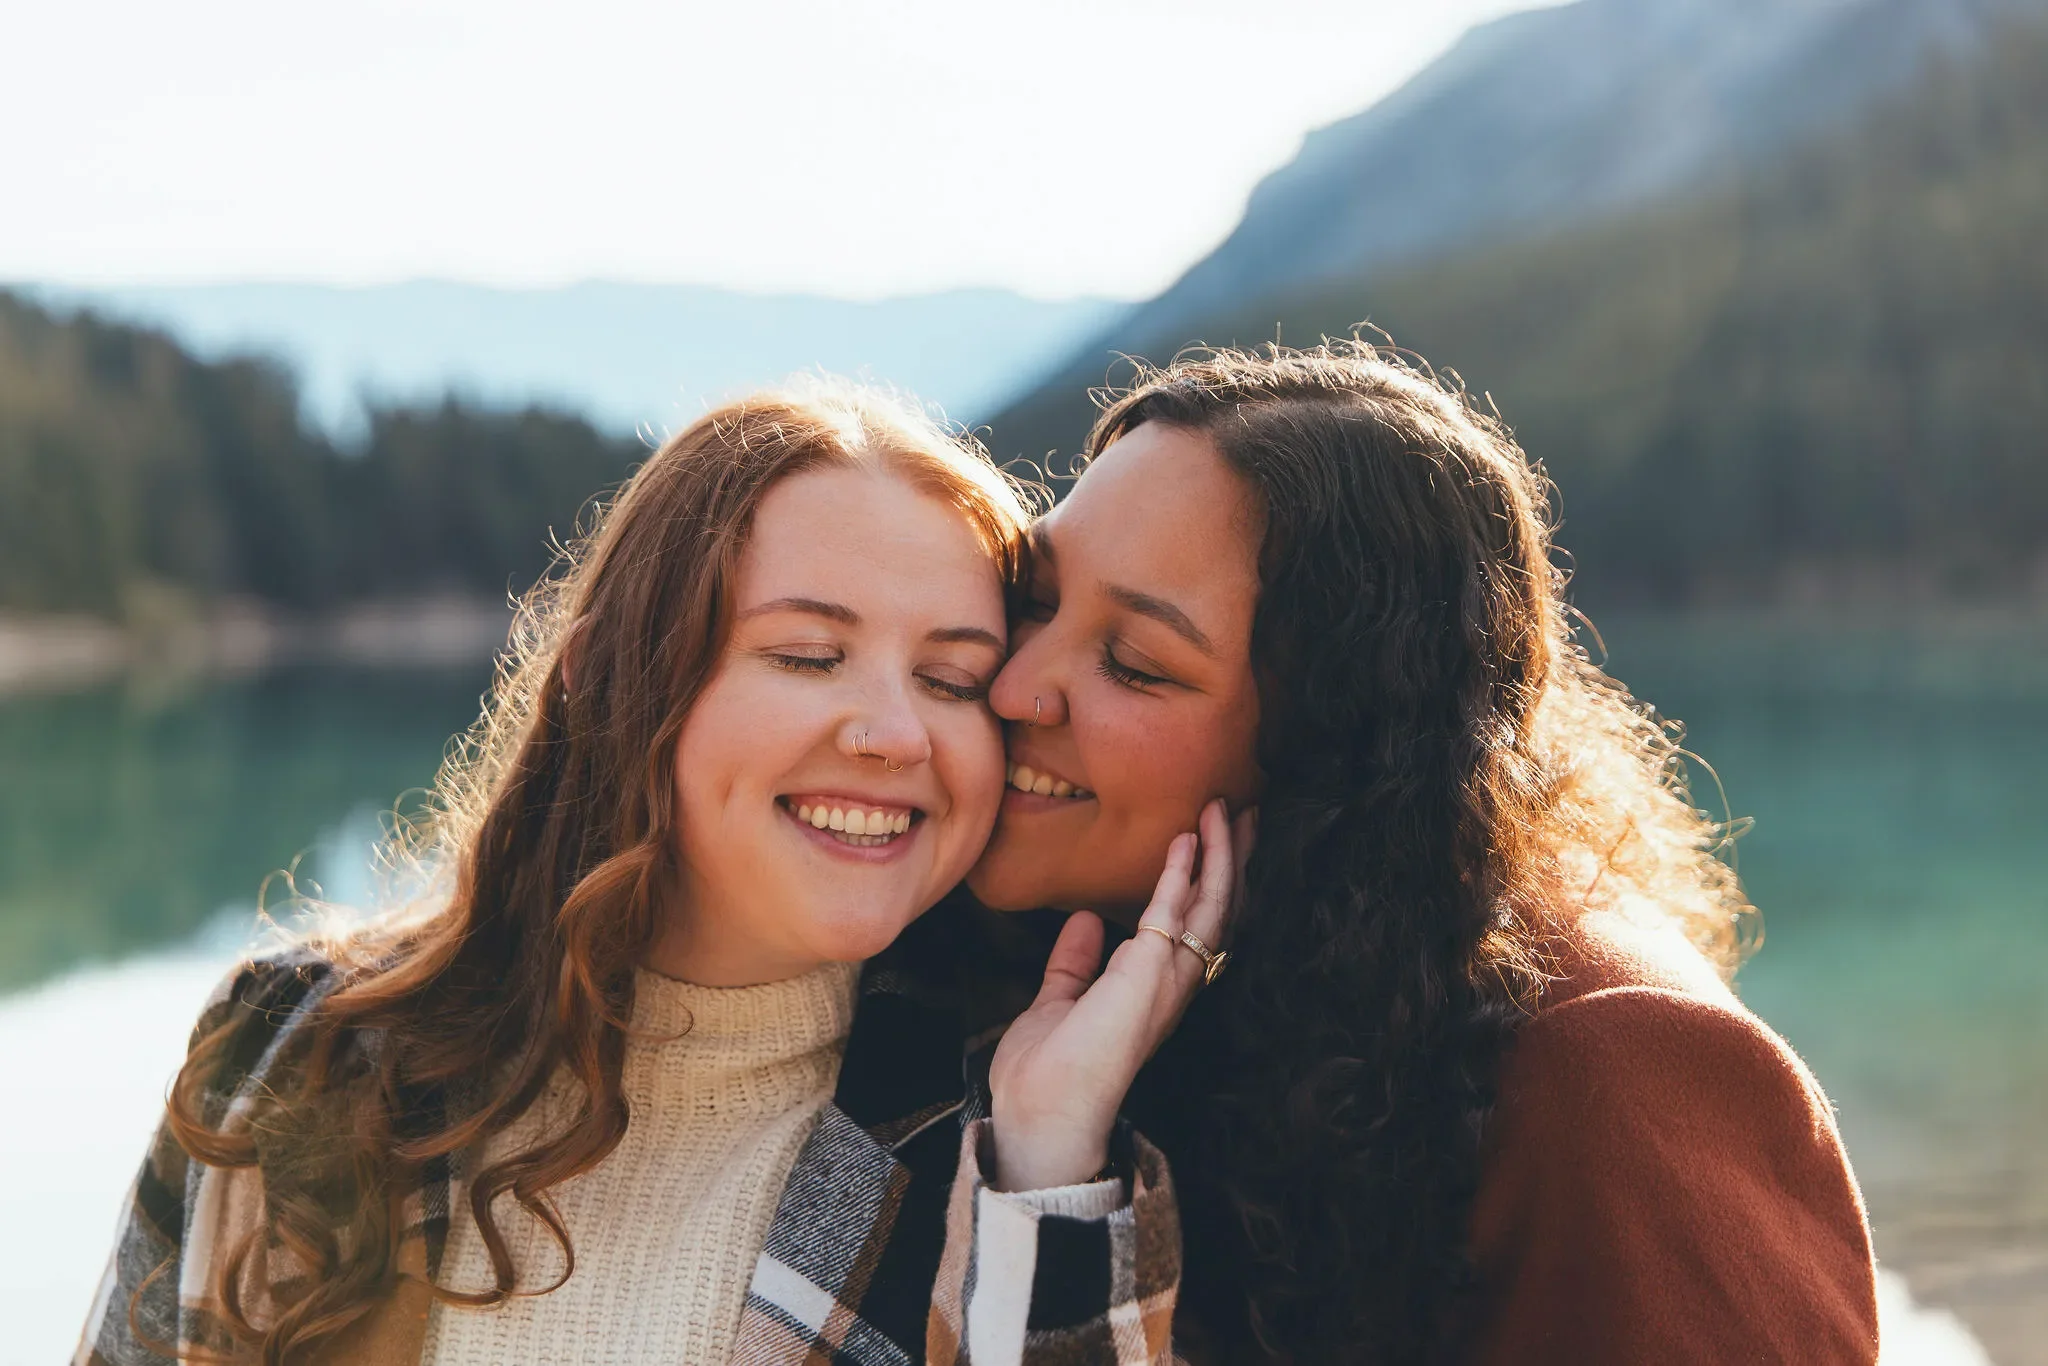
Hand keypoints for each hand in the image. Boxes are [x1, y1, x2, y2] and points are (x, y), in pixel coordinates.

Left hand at [986, 798, 1253, 1190]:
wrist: (1039, 1110)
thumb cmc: (1049, 1070)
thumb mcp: (1061, 999)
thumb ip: (1076, 961)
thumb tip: (1087, 918)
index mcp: (1155, 991)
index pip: (1194, 925)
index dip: (1207, 878)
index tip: (1210, 833)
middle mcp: (1172, 986)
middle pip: (1217, 910)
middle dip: (1230, 859)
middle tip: (1239, 810)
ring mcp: (1164, 984)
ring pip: (1210, 908)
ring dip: (1218, 856)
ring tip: (1222, 810)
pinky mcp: (1145, 978)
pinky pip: (1171, 915)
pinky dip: (1179, 874)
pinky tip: (1183, 840)